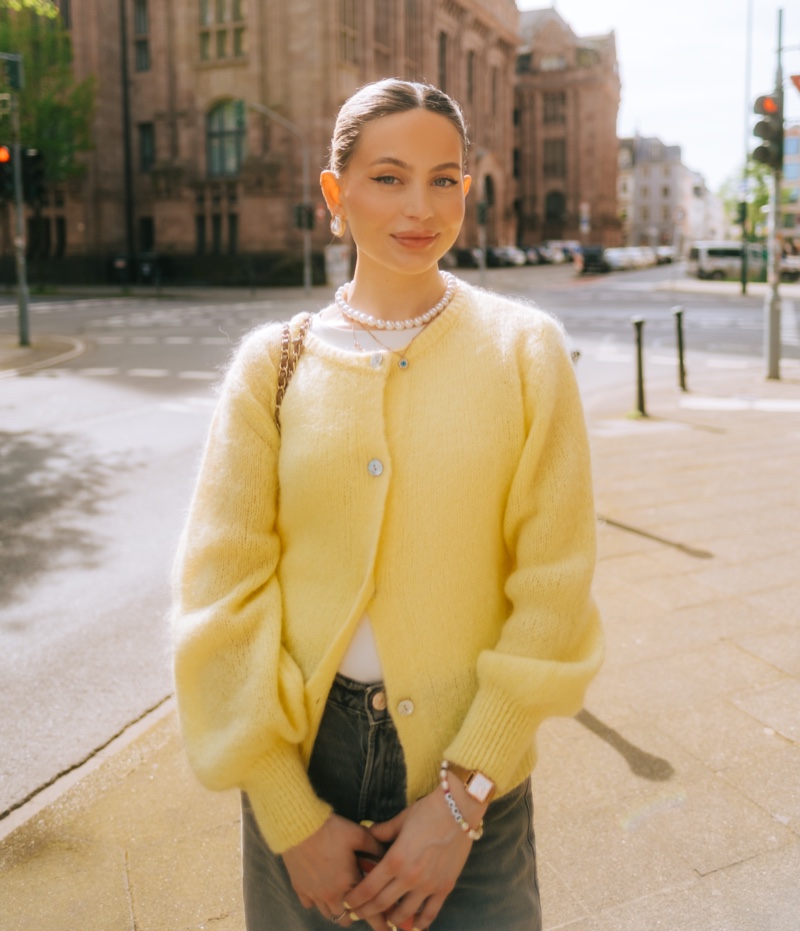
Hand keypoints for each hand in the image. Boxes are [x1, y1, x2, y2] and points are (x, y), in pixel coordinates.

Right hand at [282, 813, 385, 926]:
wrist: (298, 826)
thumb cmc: (331, 829)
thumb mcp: (359, 834)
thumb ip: (375, 847)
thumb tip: (386, 855)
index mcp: (349, 884)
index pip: (369, 910)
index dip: (380, 922)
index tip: (388, 929)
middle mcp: (331, 895)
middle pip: (346, 918)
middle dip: (356, 914)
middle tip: (362, 903)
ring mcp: (313, 894)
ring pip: (328, 913)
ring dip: (337, 908)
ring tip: (343, 897)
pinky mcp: (299, 888)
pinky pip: (309, 904)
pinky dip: (316, 901)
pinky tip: (321, 889)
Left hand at [343, 782, 488, 929]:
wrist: (459, 810)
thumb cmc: (427, 811)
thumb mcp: (400, 820)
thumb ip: (382, 832)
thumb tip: (368, 834)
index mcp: (394, 860)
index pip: (368, 887)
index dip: (355, 899)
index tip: (347, 904)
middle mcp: (409, 878)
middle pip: (381, 903)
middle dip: (366, 912)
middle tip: (357, 916)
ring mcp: (428, 886)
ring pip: (404, 913)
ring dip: (391, 920)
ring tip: (385, 922)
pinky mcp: (445, 887)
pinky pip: (430, 913)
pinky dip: (420, 923)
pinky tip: (413, 927)